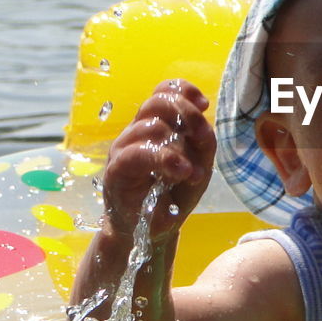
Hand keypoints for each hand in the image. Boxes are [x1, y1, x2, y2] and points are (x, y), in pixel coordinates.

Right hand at [100, 79, 214, 240]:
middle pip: (158, 101)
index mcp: (155, 124)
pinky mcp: (116, 170)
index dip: (184, 91)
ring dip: (180, 146)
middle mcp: (136, 131)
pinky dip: (164, 160)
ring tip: (192, 171)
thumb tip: (204, 126)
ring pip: (151, 126)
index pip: (163, 91)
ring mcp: (124, 149)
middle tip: (203, 139)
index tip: (204, 105)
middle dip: (188, 115)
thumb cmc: (173, 194)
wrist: (149, 230)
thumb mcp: (198, 166)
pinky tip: (180, 172)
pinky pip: (136, 153)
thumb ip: (203, 144)